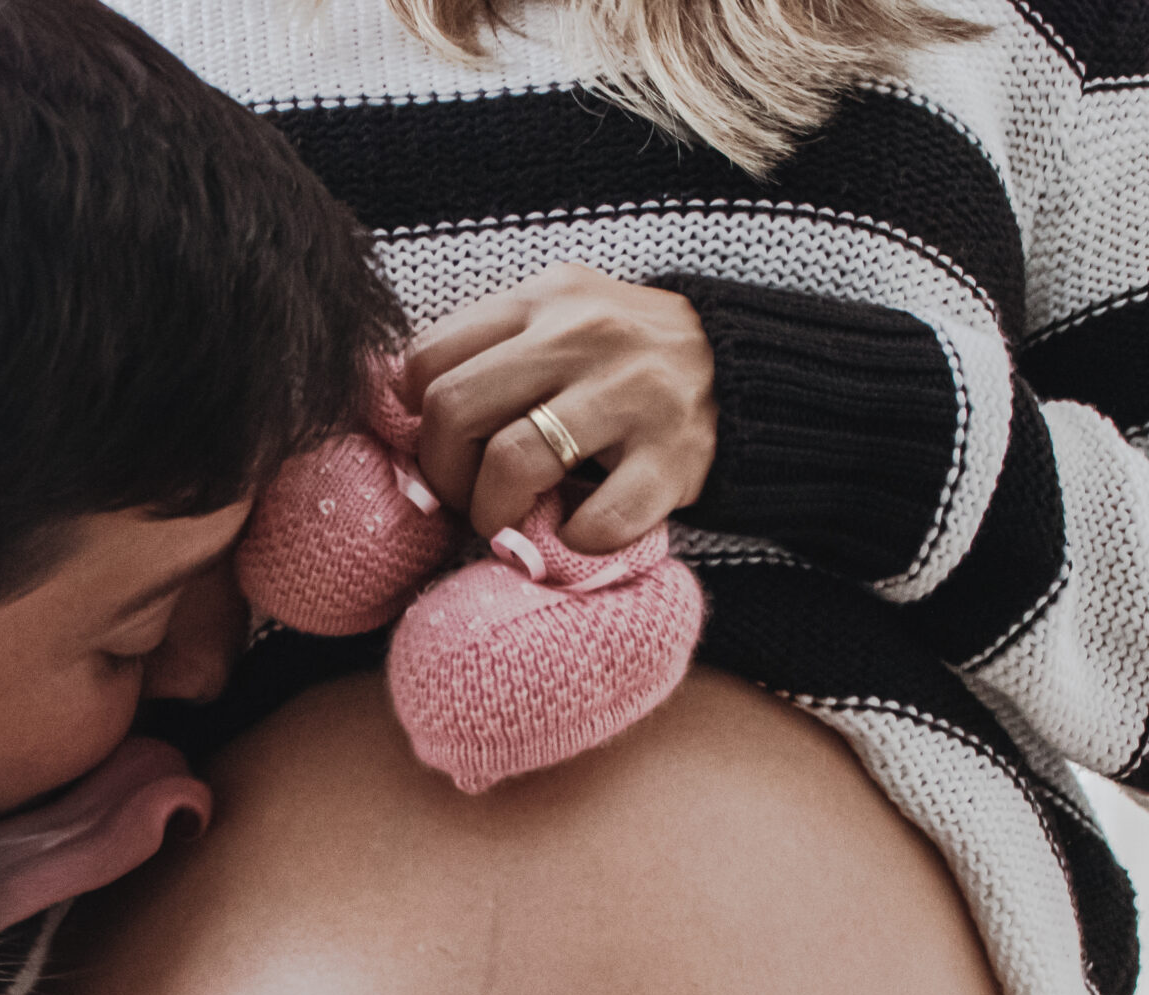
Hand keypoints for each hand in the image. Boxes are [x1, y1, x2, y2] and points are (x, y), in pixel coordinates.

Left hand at [402, 262, 717, 554]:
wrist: (746, 369)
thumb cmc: (622, 360)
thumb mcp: (558, 324)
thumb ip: (490, 354)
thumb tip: (401, 418)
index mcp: (543, 299)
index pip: (427, 360)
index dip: (415, 424)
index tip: (440, 454)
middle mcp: (585, 334)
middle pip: (453, 411)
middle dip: (444, 475)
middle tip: (467, 501)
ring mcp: (634, 392)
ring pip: (512, 461)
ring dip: (494, 513)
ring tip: (511, 524)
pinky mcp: (676, 456)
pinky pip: (600, 518)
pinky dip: (577, 540)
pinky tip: (580, 532)